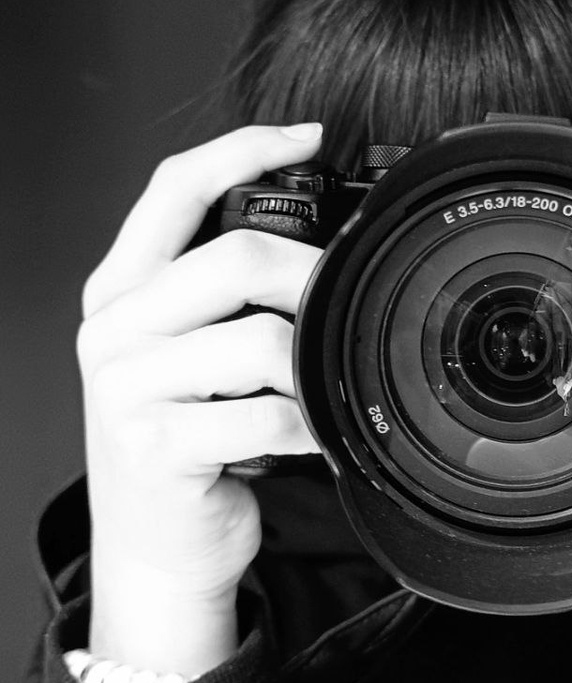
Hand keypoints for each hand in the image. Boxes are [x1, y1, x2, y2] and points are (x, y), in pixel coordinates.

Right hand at [77, 124, 324, 674]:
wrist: (157, 544)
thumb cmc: (188, 443)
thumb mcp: (190, 356)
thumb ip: (226, 299)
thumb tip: (318, 250)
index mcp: (122, 292)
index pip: (173, 188)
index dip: (244, 148)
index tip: (309, 138)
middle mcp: (115, 329)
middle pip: (235, 257)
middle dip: (312, 278)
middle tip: (344, 304)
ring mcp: (129, 389)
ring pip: (259, 341)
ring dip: (311, 369)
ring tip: (315, 392)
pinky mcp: (157, 447)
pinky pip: (268, 418)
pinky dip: (310, 428)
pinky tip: (312, 438)